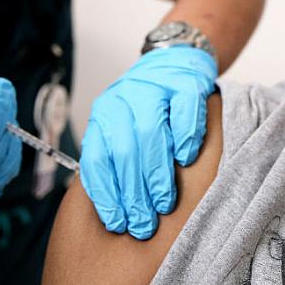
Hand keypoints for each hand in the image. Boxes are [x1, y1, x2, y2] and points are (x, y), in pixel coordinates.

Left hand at [80, 46, 216, 239]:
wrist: (177, 61)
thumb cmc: (150, 107)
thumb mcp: (124, 129)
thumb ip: (117, 160)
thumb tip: (116, 214)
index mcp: (104, 113)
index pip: (96, 157)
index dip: (106, 194)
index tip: (117, 223)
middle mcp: (124, 97)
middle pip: (124, 150)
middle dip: (133, 193)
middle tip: (144, 224)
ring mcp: (155, 86)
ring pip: (150, 133)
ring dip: (157, 173)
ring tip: (165, 204)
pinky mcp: (185, 80)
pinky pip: (184, 112)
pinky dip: (185, 138)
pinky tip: (187, 160)